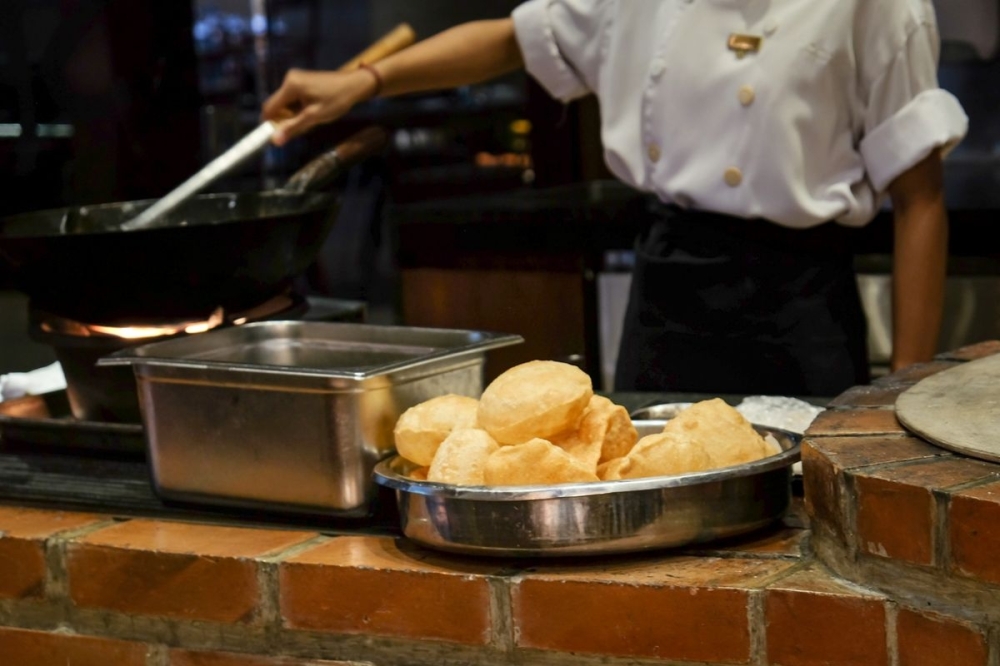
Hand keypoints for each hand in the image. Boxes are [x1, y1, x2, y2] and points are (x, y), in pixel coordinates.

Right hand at [261, 67, 378, 145]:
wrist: (354, 85)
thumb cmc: (336, 100)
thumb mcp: (314, 117)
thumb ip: (293, 127)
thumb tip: (274, 141)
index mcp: (290, 85)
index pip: (269, 107)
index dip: (269, 123)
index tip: (275, 136)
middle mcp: (289, 78)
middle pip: (276, 105)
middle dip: (284, 119)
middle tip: (301, 127)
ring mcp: (295, 78)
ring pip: (285, 103)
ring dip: (292, 115)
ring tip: (310, 119)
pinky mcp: (301, 80)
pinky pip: (292, 98)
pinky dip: (298, 108)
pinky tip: (311, 112)